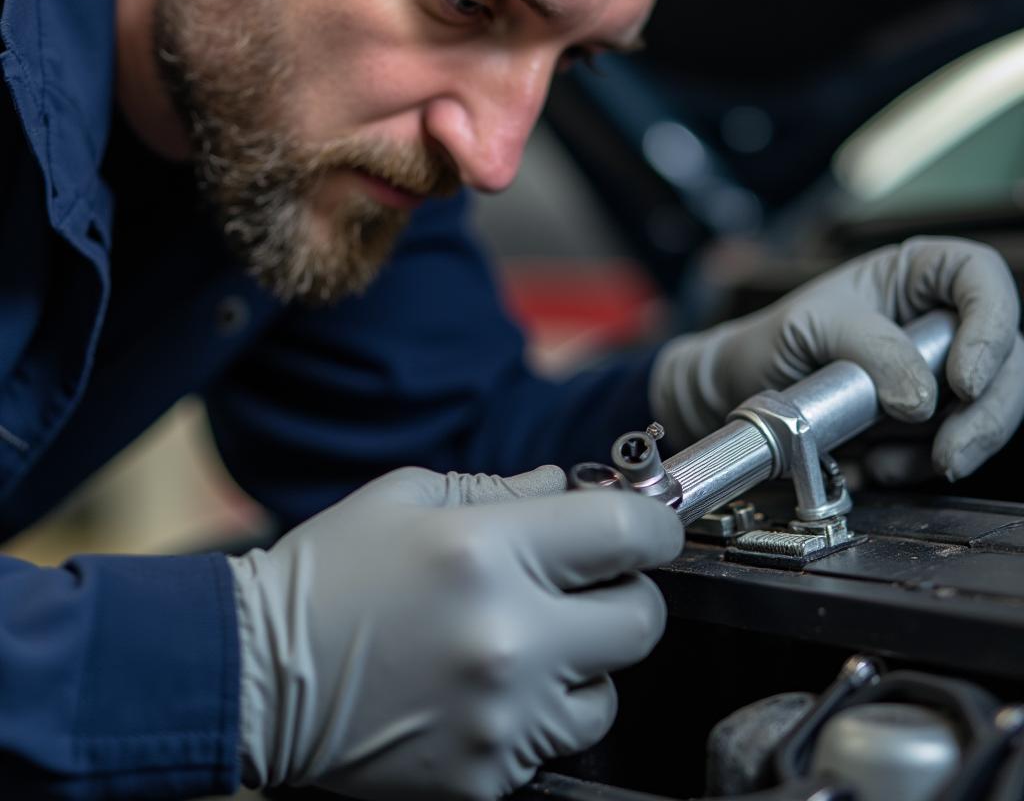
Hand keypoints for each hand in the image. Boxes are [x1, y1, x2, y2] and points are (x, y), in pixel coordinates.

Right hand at [228, 464, 681, 799]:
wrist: (255, 675)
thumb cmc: (330, 573)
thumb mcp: (407, 497)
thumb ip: (500, 489)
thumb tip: (564, 486)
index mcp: (487, 553)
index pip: (627, 533)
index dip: (654, 523)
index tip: (649, 524)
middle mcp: (507, 638)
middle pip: (642, 620)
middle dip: (625, 593)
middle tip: (585, 585)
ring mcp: (501, 716)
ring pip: (609, 692)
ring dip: (584, 663)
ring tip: (526, 644)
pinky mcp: (487, 774)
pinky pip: (554, 740)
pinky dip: (537, 712)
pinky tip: (484, 688)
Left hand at [650, 236, 1023, 479]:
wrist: (740, 389)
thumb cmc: (773, 339)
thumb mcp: (812, 326)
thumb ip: (870, 350)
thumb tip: (923, 397)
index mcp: (915, 275)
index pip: (980, 279)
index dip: (991, 328)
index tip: (965, 379)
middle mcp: (936, 320)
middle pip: (1006, 358)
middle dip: (985, 413)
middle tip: (949, 452)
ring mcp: (936, 372)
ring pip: (986, 410)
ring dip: (951, 448)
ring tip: (888, 462)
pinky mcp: (924, 419)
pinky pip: (946, 446)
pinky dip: (914, 466)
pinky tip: (872, 465)